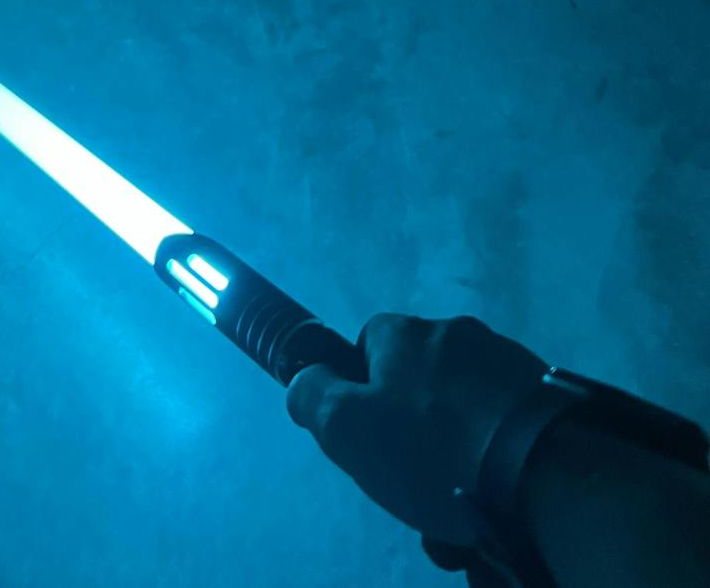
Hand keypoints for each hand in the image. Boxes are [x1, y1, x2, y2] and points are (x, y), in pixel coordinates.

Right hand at [287, 314, 547, 546]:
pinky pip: (503, 428)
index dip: (361, 393)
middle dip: (411, 437)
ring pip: (462, 414)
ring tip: (458, 517)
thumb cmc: (432, 449)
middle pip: (417, 385)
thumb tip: (303, 379)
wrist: (545, 472)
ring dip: (453, 457)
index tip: (369, 437)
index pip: (367, 347)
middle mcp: (456, 334)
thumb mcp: (348, 429)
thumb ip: (313, 396)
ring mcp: (508, 362)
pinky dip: (495, 461)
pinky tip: (496, 505)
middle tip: (413, 488)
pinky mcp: (547, 397)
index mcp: (405, 334)